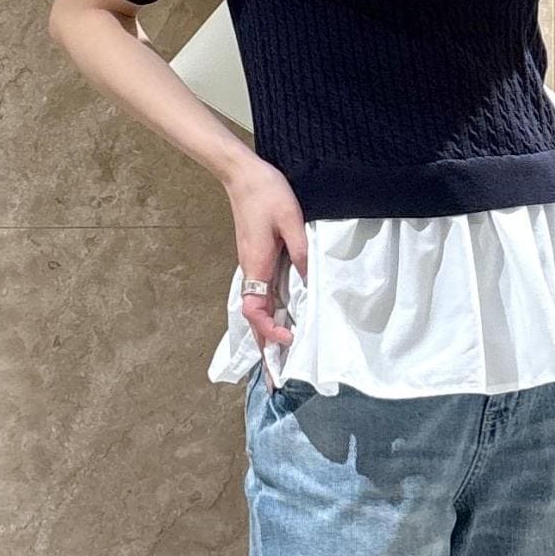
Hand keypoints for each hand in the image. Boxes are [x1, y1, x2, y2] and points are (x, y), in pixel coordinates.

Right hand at [225, 159, 307, 357]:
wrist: (242, 175)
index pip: (257, 312)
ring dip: (267, 337)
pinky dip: (268, 318)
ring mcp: (252, 268)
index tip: (290, 339)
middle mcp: (251, 272)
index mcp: (257, 266)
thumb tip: (312, 280)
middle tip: (275, 380)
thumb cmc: (266, 194)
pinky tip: (279, 324)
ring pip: (258, 311)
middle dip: (265, 351)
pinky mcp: (257, 261)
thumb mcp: (290, 220)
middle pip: (255, 321)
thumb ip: (302, 251)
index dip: (271, 331)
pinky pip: (262, 297)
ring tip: (278, 362)